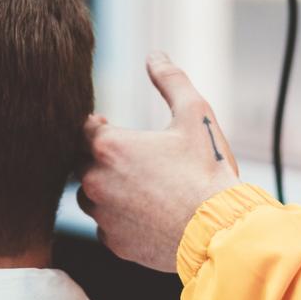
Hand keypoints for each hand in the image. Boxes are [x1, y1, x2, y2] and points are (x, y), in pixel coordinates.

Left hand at [78, 53, 240, 271]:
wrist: (219, 231)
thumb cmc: (207, 171)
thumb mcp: (194, 114)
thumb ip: (171, 80)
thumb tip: (156, 55)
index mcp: (109, 147)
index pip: (82, 129)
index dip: (97, 126)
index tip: (111, 126)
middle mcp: (95, 181)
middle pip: (81, 162)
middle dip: (100, 157)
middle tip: (131, 157)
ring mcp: (103, 216)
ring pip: (90, 196)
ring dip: (107, 188)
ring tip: (141, 186)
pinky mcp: (114, 244)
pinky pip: (106, 227)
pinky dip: (120, 218)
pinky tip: (146, 213)